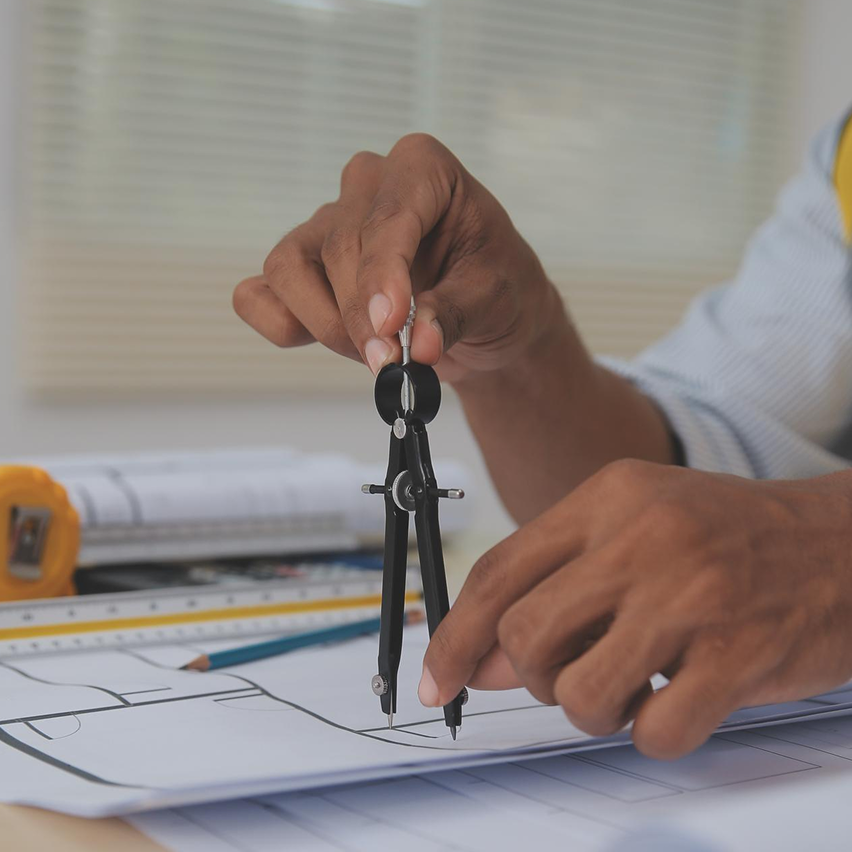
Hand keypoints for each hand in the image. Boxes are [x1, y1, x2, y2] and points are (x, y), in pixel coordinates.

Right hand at [233, 134, 561, 382]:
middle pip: (338, 248)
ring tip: (375, 354)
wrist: (486, 318)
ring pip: (289, 269)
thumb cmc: (496, 289)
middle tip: (394, 363)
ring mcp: (326, 223)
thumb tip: (419, 345)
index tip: (390, 325)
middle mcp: (368, 184)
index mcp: (423, 168)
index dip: (382, 274)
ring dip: (326, 324)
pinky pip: (258, 295)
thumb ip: (452, 316)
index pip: (388, 216)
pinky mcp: (301, 268)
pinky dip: (279, 325)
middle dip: (362, 317)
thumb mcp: (494, 299)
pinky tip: (316, 341)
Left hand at [419, 460, 851, 758]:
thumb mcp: (629, 533)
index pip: (498, 573)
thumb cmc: (721, 538)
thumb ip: (554, 588)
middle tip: (570, 670)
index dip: (453, 636)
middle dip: (532, 675)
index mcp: (606, 498)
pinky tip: (676, 700)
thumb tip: (480, 662)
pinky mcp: (738, 653)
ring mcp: (691, 595)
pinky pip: (653, 731)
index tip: (436, 680)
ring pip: (579, 692)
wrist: (838, 543)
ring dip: (591, 708)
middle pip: (524, 636)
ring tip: (629, 684)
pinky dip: (651, 733)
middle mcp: (641, 538)